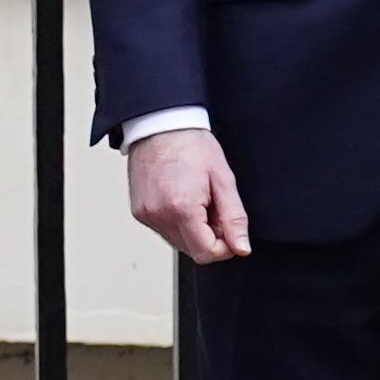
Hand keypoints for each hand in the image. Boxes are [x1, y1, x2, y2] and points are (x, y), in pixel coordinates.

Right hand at [127, 124, 252, 266]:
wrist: (160, 126)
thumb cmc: (191, 145)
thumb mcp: (224, 180)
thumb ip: (234, 218)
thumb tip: (241, 247)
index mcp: (181, 207)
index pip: (206, 253)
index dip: (224, 247)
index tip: (228, 228)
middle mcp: (158, 215)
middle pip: (192, 250)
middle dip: (209, 236)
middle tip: (212, 207)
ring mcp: (145, 214)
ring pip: (178, 242)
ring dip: (193, 229)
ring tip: (195, 199)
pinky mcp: (138, 212)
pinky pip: (164, 230)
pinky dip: (177, 222)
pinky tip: (180, 198)